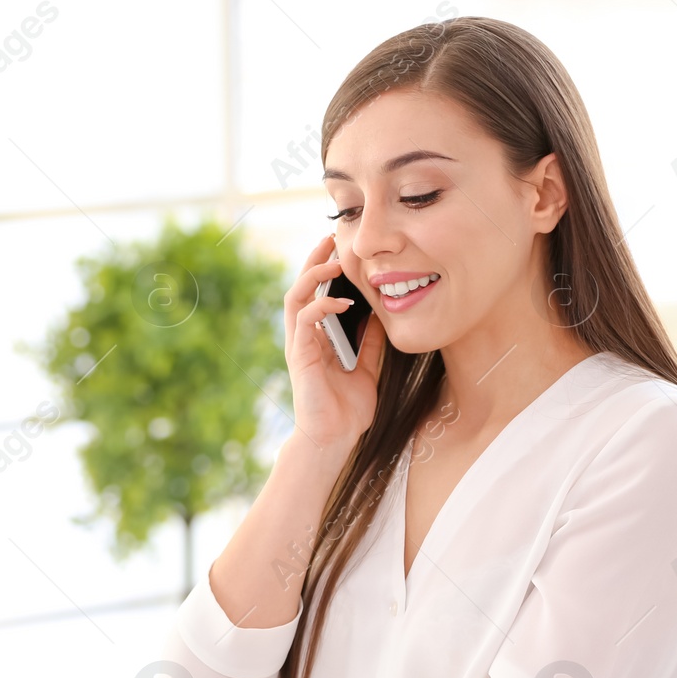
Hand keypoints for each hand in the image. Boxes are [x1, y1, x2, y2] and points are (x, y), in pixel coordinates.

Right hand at [283, 233, 388, 449]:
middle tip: (331, 238)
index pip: (317, 294)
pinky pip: (304, 321)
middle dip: (314, 261)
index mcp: (318, 338)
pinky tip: (342, 302)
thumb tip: (380, 314)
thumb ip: (370, 342)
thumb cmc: (347, 409)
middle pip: (301, 287)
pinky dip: (322, 306)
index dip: (326, 270)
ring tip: (334, 262)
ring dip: (313, 276)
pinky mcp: (300, 355)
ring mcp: (299, 345)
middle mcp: (304, 337)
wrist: (334, 439)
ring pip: (295, 297)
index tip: (343, 249)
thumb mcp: (368, 368)